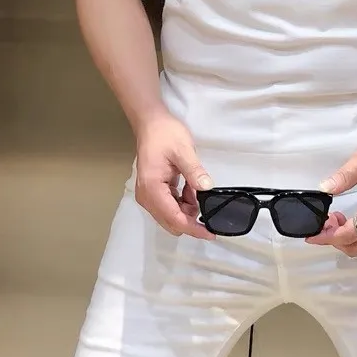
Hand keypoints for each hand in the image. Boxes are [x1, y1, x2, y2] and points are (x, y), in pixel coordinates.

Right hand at [134, 110, 215, 239]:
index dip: (193, 228)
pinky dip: (183, 202)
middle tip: (206, 203)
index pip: (174, 218)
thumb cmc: (164, 134)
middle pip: (171, 222)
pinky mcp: (153, 192)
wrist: (151, 123)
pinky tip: (189, 188)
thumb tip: (206, 189)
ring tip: (195, 187)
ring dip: (187, 208)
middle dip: (190, 218)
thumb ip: (194, 172)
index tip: (210, 233)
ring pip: (171, 216)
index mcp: (152, 189)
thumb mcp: (183, 150)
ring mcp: (148, 195)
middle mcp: (147, 197)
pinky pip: (170, 206)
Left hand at [306, 125, 356, 255]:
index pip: (350, 234)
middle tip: (322, 224)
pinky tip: (345, 218)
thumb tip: (324, 189)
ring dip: (345, 238)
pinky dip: (355, 233)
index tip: (312, 234)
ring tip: (332, 219)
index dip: (328, 237)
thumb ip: (342, 177)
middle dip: (335, 241)